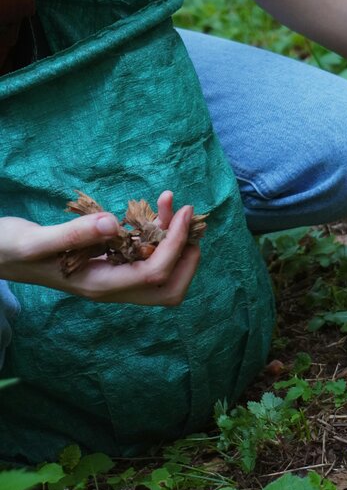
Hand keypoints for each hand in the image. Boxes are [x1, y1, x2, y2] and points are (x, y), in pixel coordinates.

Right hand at [0, 191, 200, 305]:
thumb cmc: (12, 250)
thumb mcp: (36, 241)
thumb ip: (73, 234)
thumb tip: (113, 223)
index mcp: (98, 285)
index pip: (154, 274)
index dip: (176, 245)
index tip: (184, 211)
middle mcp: (111, 285)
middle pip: (168, 288)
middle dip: (187, 254)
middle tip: (187, 216)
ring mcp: (112, 275)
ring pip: (160, 270)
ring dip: (175, 239)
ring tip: (172, 202)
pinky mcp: (110, 261)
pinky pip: (145, 255)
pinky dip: (158, 233)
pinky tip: (156, 207)